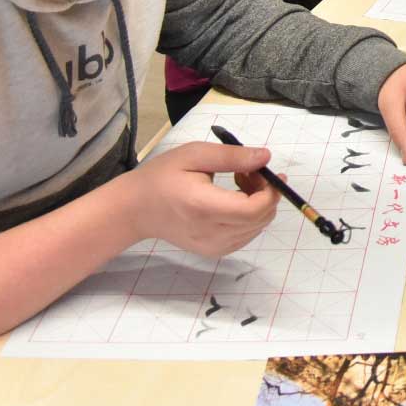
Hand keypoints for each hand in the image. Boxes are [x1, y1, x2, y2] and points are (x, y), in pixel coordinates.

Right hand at [120, 141, 278, 257]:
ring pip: (256, 228)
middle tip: (250, 171)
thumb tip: (265, 157)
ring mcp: (213, 247)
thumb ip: (232, 156)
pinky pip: (245, 235)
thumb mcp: (194, 154)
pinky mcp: (213, 251)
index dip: (270, 191)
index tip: (267, 171)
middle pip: (260, 219)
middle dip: (266, 193)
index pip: (253, 210)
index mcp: (204, 207)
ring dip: (258, 204)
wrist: (136, 209)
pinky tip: (233, 199)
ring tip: (239, 182)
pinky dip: (249, 217)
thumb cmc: (162, 177)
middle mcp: (211, 233)